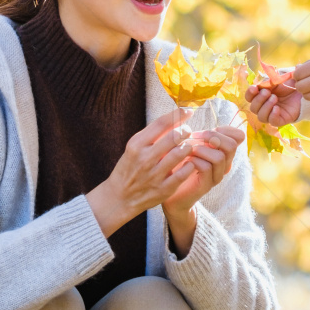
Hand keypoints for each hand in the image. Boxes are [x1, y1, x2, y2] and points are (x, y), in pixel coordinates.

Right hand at [86, 109, 197, 237]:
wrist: (119, 197)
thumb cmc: (129, 168)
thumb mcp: (135, 148)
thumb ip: (152, 135)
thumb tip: (174, 118)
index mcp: (136, 145)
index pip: (161, 123)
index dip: (178, 114)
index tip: (188, 111)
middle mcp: (145, 158)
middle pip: (173, 136)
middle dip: (185, 130)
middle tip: (188, 131)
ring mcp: (154, 174)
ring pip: (180, 153)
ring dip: (188, 147)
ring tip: (188, 146)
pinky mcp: (163, 189)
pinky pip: (184, 173)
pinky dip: (190, 165)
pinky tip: (189, 163)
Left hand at [162, 124, 245, 255]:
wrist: (171, 192)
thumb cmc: (180, 164)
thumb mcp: (190, 144)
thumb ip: (198, 133)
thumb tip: (191, 111)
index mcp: (223, 152)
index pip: (238, 137)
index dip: (226, 129)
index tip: (210, 128)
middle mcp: (224, 164)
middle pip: (231, 145)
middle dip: (212, 136)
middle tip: (195, 136)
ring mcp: (216, 176)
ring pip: (219, 157)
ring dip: (201, 149)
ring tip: (187, 149)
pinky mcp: (205, 185)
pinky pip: (205, 168)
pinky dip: (193, 160)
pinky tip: (184, 160)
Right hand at [247, 71, 301, 126]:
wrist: (301, 94)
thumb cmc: (288, 86)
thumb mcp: (279, 80)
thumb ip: (271, 77)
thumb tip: (268, 71)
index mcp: (260, 96)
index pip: (249, 98)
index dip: (249, 93)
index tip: (254, 88)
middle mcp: (264, 107)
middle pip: (253, 108)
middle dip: (259, 99)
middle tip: (268, 92)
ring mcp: (271, 114)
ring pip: (261, 117)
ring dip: (265, 107)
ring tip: (274, 98)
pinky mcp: (280, 120)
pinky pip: (272, 122)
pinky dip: (272, 115)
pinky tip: (277, 108)